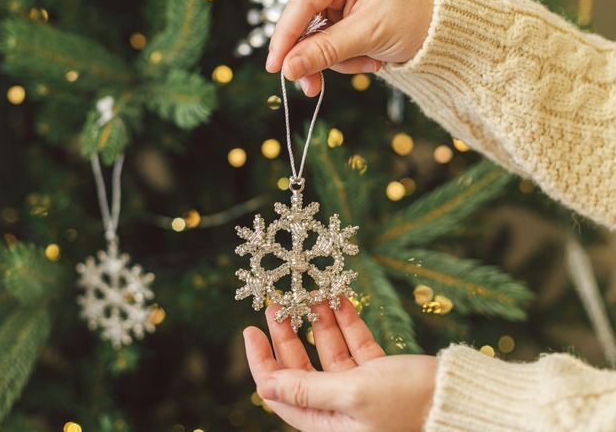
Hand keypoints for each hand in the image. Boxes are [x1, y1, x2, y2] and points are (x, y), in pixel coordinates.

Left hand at [244, 296, 436, 430]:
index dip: (262, 362)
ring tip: (309, 294)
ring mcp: (361, 393)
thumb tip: (263, 387)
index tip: (250, 330)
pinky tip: (338, 299)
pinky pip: (355, 347)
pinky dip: (347, 324)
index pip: (280, 394)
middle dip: (288, 336)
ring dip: (318, 324)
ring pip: (328, 354)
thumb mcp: (353, 393)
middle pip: (301, 370)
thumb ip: (307, 389)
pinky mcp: (381, 377)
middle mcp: (340, 411)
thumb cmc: (410, 403)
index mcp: (327, 425)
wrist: (463, 401)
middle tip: (277, 305)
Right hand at [266, 0, 433, 95]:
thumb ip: (326, 51)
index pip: (301, 4)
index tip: (275, 67)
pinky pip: (330, 46)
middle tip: (312, 89)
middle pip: (304, 25)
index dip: (285, 37)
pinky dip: (347, 59)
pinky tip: (370, 59)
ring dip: (339, 61)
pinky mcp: (344, 20)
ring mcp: (339, 3)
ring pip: (316, 41)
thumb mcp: (369, 35)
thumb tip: (288, 68)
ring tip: (369, 63)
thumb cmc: (416, 19)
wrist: (442, 31)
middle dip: (315, 58)